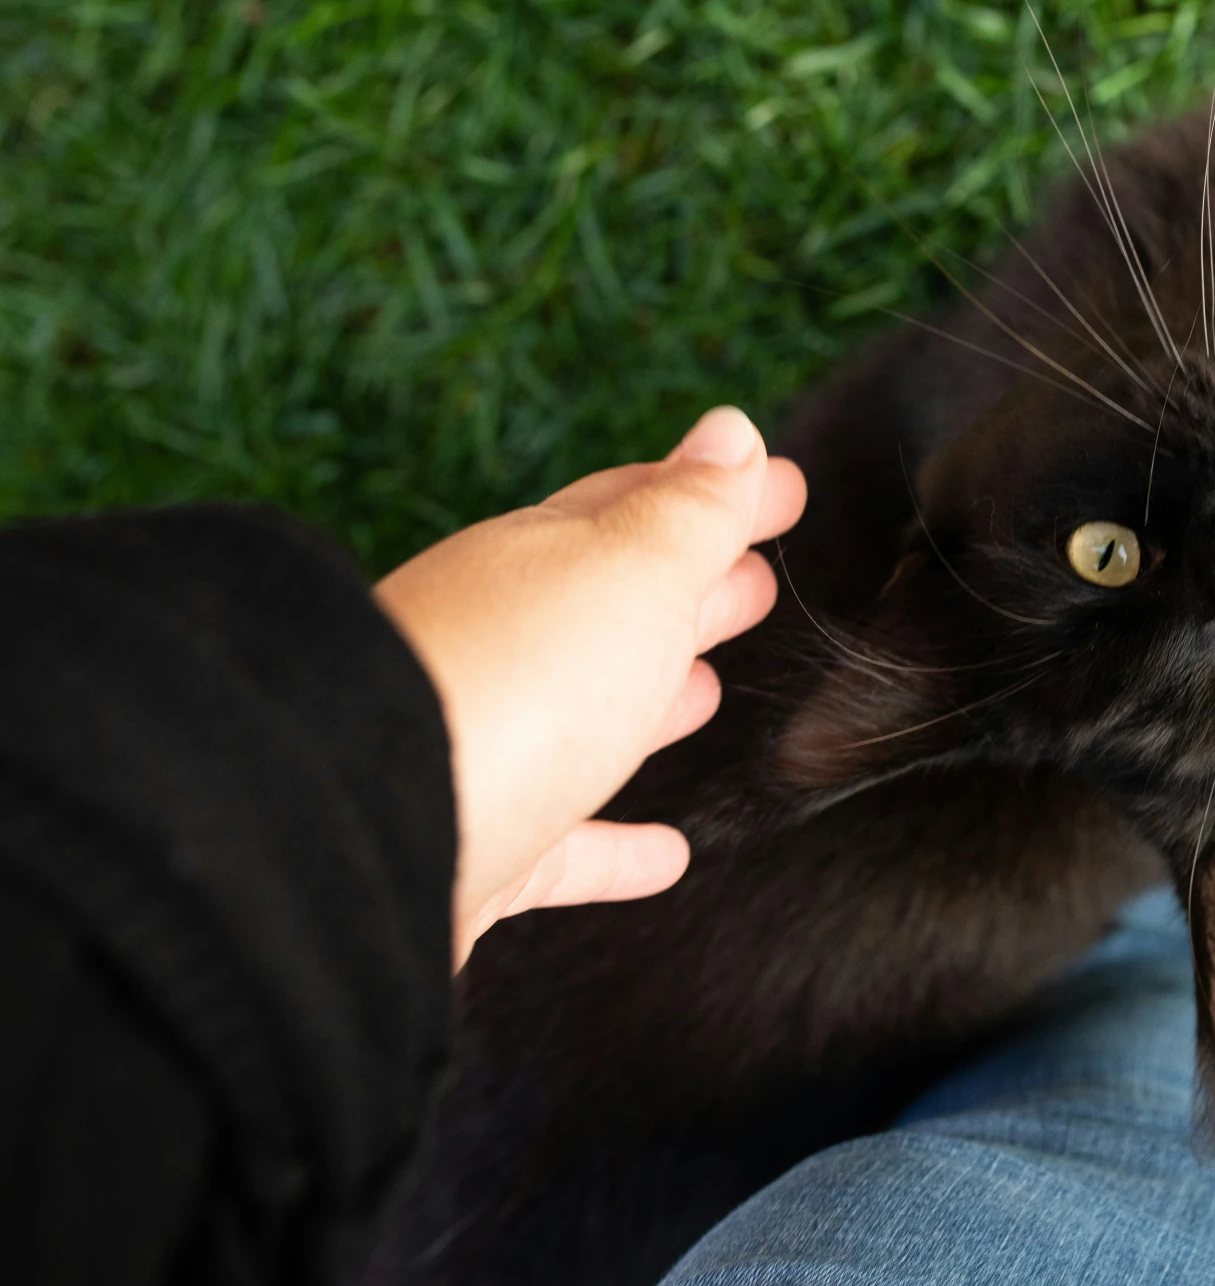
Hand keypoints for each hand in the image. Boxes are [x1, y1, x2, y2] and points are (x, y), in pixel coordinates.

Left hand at [374, 408, 805, 965]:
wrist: (362, 834)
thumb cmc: (508, 683)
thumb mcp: (628, 569)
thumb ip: (689, 512)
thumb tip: (730, 430)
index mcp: (537, 563)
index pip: (638, 507)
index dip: (717, 494)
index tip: (781, 485)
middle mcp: (501, 645)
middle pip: (610, 606)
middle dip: (686, 589)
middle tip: (753, 581)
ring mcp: (485, 751)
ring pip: (583, 713)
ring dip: (649, 698)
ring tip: (705, 689)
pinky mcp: (480, 854)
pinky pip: (563, 843)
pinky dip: (616, 846)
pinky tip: (667, 853)